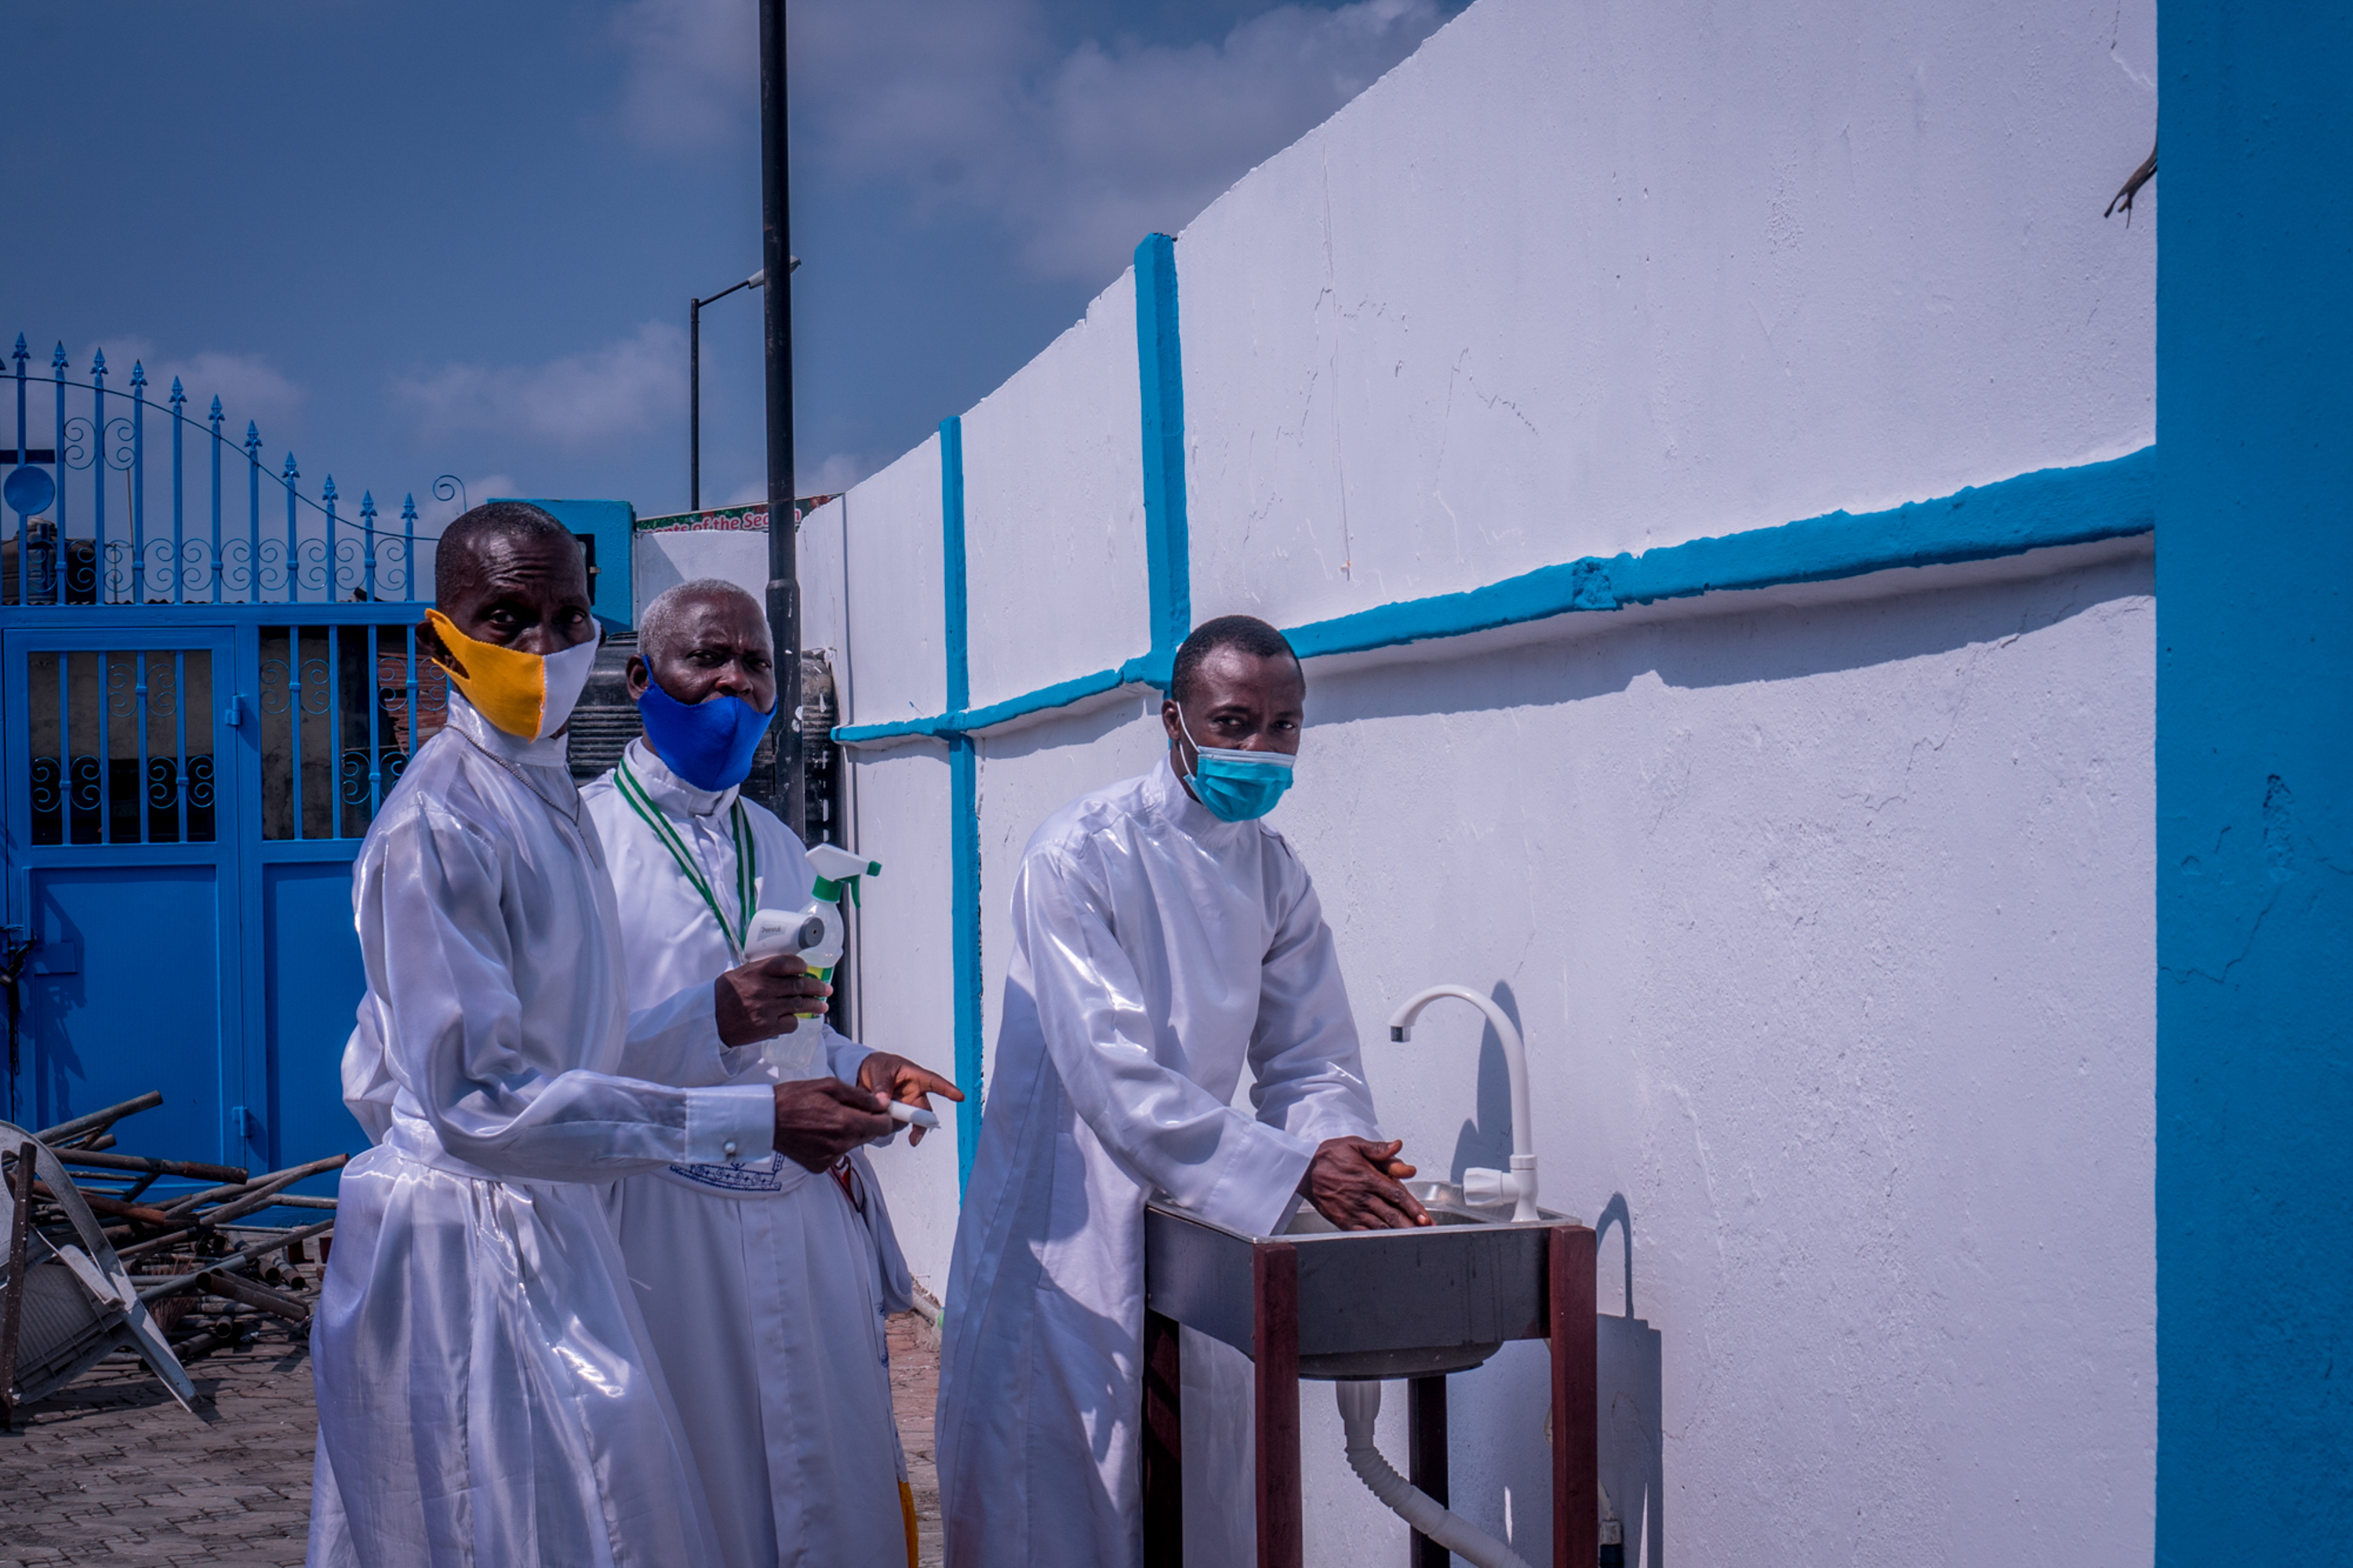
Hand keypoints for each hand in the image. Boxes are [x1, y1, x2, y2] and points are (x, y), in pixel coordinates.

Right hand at [715, 954, 830, 1046]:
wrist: (710, 1020)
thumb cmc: (724, 995)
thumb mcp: (740, 974)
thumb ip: (762, 971)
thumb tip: (788, 971)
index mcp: (757, 972)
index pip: (788, 963)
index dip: (801, 966)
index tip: (806, 970)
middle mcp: (764, 988)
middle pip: (799, 985)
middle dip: (817, 987)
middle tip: (826, 989)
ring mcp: (767, 1008)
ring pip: (800, 1004)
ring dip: (815, 1005)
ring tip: (823, 1006)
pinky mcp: (767, 1027)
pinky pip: (791, 1023)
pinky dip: (795, 1021)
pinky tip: (795, 1020)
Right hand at [772, 1079, 894, 1171]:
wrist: (765, 1120)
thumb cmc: (793, 1099)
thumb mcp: (829, 1086)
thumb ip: (859, 1097)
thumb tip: (880, 1104)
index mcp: (846, 1123)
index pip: (883, 1127)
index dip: (884, 1117)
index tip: (881, 1111)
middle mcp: (841, 1144)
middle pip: (869, 1135)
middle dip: (865, 1122)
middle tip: (846, 1110)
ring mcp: (830, 1158)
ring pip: (852, 1144)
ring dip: (847, 1132)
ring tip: (826, 1119)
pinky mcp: (819, 1166)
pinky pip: (836, 1153)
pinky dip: (832, 1143)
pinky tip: (817, 1132)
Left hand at [855, 1051, 964, 1146]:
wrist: (862, 1074)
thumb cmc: (878, 1065)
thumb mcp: (878, 1070)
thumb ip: (881, 1085)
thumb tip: (883, 1101)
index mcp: (915, 1077)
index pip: (934, 1082)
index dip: (947, 1090)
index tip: (959, 1097)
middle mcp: (914, 1094)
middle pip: (923, 1111)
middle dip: (920, 1126)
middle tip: (914, 1139)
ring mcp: (906, 1106)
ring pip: (908, 1121)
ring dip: (895, 1123)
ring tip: (878, 1115)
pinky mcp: (895, 1116)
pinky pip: (893, 1125)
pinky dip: (884, 1125)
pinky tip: (875, 1117)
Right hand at [1299, 1137, 1431, 1230]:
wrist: (1303, 1170)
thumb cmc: (1330, 1156)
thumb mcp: (1354, 1145)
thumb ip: (1378, 1148)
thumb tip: (1397, 1146)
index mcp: (1367, 1177)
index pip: (1395, 1195)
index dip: (1412, 1207)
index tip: (1424, 1217)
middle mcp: (1361, 1196)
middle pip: (1392, 1214)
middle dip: (1411, 1224)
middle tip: (1427, 1232)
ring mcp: (1352, 1211)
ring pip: (1380, 1225)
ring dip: (1399, 1233)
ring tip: (1415, 1240)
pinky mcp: (1343, 1220)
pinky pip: (1364, 1232)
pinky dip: (1377, 1238)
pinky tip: (1389, 1242)